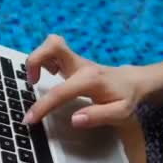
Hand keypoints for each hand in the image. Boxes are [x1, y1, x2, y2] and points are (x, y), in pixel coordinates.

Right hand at [23, 35, 145, 127]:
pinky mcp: (72, 59)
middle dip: (35, 60)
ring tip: (37, 79)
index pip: (60, 92)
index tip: (29, 119)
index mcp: (90, 80)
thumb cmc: (125, 98)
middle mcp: (81, 65)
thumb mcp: (119, 113)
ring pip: (52, 43)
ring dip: (38, 58)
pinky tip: (48, 73)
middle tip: (32, 82)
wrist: (133, 81)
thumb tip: (75, 119)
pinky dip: (44, 59)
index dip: (42, 106)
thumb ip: (97, 116)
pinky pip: (53, 50)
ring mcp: (76, 60)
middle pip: (53, 45)